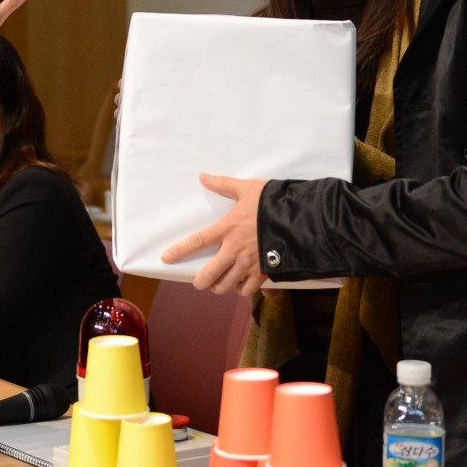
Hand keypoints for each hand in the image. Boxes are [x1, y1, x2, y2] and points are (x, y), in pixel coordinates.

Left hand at [160, 174, 266, 295]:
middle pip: (210, 274)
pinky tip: (241, 284)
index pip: (198, 241)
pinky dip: (242, 289)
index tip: (166, 258)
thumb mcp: (248, 189)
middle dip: (201, 282)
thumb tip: (203, 177)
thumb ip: (224, 184)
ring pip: (227, 285)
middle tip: (199, 282)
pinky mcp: (264, 273)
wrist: (300, 219)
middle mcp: (235, 249)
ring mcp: (249, 264)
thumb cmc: (272, 203)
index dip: (180, 250)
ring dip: (220, 287)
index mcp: (228, 228)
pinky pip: (248, 290)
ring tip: (220, 284)